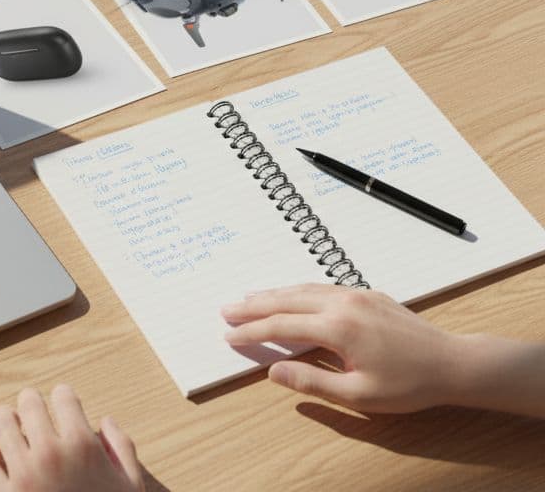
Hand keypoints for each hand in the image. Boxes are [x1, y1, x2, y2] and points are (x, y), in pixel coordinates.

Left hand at [0, 385, 142, 491]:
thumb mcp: (131, 486)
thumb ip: (122, 448)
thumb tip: (107, 422)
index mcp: (83, 446)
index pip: (64, 397)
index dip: (64, 397)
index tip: (63, 400)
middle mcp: (50, 452)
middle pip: (29, 403)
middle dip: (33, 403)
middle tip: (33, 407)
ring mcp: (22, 473)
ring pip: (2, 424)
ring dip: (7, 421)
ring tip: (12, 423)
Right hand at [221, 283, 462, 412]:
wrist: (453, 363)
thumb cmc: (409, 384)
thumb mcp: (358, 394)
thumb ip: (312, 381)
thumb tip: (274, 371)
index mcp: (337, 328)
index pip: (281, 326)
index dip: (252, 332)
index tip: (229, 336)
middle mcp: (343, 303)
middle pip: (286, 300)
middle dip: (253, 305)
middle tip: (226, 309)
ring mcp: (357, 295)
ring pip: (303, 288)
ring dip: (273, 294)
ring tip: (249, 299)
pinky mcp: (368, 294)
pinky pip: (322, 287)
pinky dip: (297, 290)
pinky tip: (290, 295)